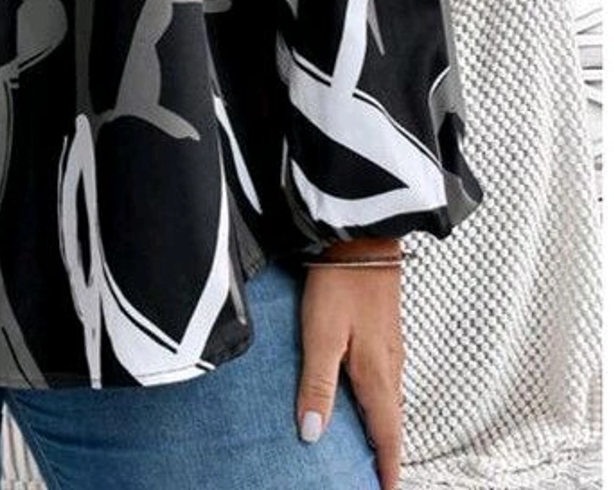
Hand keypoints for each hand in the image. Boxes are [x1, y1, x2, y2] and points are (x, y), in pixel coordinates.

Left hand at [296, 236, 404, 489]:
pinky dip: (378, 399)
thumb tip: (312, 435)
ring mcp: (390, 346)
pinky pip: (385, 377)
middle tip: (376, 476)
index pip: (386, 435)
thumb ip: (317, 384)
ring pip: (389, 399)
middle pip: (391, 421)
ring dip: (382, 426)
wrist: (364, 237)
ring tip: (370, 446)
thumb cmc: (340, 284)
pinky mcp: (383, 329)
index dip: (386, 467)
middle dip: (385, 451)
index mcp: (377, 375)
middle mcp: (390, 366)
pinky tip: (364, 395)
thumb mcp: (321, 335)